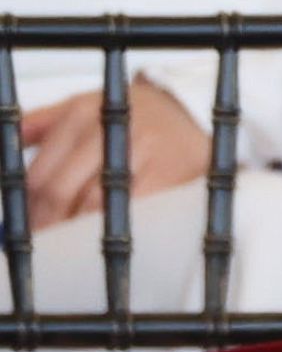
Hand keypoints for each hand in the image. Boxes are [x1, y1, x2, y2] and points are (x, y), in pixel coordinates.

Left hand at [22, 79, 210, 229]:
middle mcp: (108, 129)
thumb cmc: (134, 116)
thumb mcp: (86, 106)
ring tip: (67, 246)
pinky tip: (101, 238)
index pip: (40, 169)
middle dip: (46, 222)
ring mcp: (140, 152)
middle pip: (62, 189)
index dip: (26, 205)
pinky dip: (112, 228)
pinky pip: (131, 211)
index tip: (22, 225)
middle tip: (41, 243)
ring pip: (94, 204)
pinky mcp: (167, 174)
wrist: (193, 115)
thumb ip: (44, 123)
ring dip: (75, 230)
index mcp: (81, 112)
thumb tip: (9, 141)